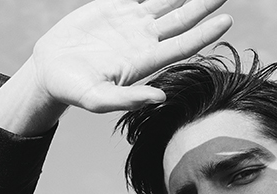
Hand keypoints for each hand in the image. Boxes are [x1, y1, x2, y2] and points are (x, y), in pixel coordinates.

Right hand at [0, 0, 232, 133]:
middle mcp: (143, 41)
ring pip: (167, 2)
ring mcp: (131, 23)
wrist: (50, 69)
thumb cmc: (72, 90)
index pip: (182, 45)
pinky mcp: (116, 9)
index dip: (204, 34)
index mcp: (144, 61)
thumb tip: (161, 97)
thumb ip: (127, 100)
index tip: (226, 21)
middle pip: (181, 20)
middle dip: (203, 6)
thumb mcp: (96, 99)